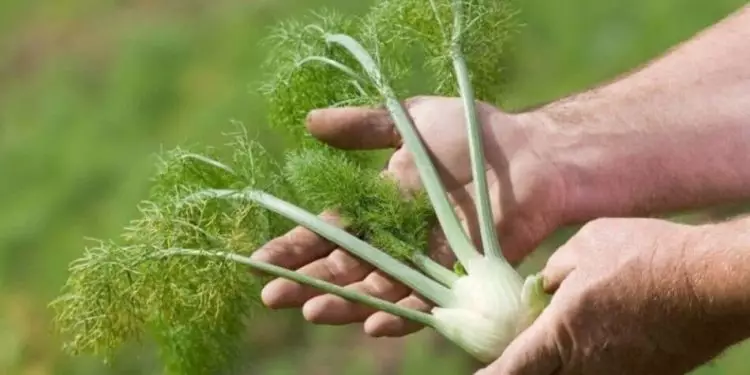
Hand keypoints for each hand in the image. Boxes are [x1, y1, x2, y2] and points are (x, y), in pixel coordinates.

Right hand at [252, 96, 568, 336]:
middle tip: (272, 297)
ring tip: (312, 311)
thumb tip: (309, 121)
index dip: (294, 247)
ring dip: (344, 302)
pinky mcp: (457, 276)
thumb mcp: (409, 120)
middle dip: (305, 281)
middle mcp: (395, 240)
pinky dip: (401, 315)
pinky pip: (425, 303)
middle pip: (342, 267)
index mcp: (377, 207)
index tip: (257, 261)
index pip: (326, 232)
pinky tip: (375, 325)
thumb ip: (362, 126)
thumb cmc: (470, 134)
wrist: (530, 153)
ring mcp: (424, 261)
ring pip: (376, 289)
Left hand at [479, 217, 747, 374]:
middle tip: (520, 351)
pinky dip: (591, 360)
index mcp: (561, 332)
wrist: (714, 280)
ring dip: (561, 362)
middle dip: (526, 366)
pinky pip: (605, 372)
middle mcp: (586, 364)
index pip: (512, 368)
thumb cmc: (646, 255)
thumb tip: (540, 286)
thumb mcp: (587, 244)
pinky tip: (600, 334)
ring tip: (567, 333)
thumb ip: (554, 271)